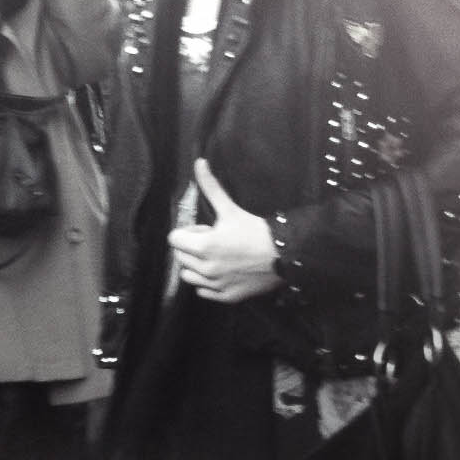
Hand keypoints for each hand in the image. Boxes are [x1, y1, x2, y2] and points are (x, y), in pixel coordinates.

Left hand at [167, 158, 284, 302]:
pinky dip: (208, 283)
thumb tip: (199, 162)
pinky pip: (203, 292)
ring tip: (215, 257)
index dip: (187, 232)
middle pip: (180, 257)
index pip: (173, 239)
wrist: (286, 254)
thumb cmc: (256, 230)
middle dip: (192, 248)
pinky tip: (223, 271)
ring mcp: (216, 284)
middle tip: (214, 241)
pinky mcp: (226, 296)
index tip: (204, 230)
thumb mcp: (230, 208)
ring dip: (196, 266)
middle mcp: (206, 268)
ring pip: (188, 276)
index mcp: (204, 246)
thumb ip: (211, 187)